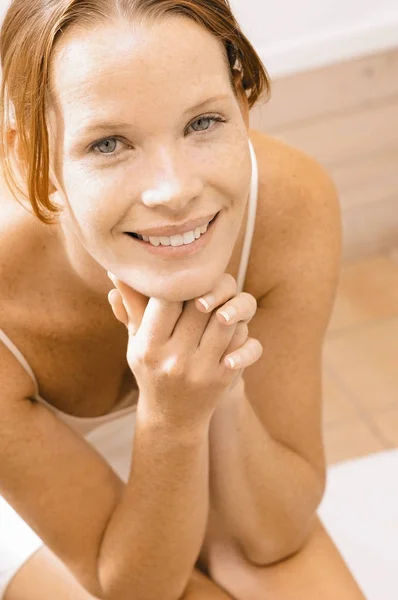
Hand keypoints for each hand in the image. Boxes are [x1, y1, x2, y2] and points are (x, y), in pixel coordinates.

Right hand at [107, 272, 262, 429]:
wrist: (172, 417)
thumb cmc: (151, 368)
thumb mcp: (136, 340)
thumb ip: (130, 304)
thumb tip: (113, 269)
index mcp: (149, 347)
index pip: (168, 299)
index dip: (179, 281)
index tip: (184, 274)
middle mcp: (175, 360)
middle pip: (201, 305)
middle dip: (209, 286)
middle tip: (209, 279)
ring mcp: (202, 370)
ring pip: (227, 320)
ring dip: (228, 304)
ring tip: (220, 300)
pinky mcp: (224, 378)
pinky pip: (243, 341)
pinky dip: (241, 326)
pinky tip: (231, 324)